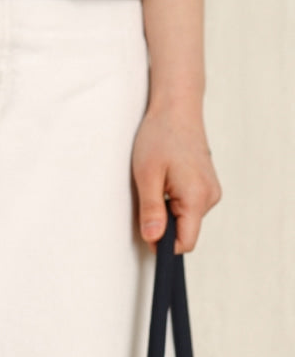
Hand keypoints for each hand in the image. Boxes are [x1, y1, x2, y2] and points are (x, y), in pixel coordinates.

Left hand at [131, 99, 220, 253]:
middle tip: (146, 200)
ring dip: (166, 212)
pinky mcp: (206, 185)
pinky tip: (164, 182)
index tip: (145, 236)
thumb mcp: (147, 176)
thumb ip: (152, 210)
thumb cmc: (159, 137)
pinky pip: (188, 207)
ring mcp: (210, 191)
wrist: (176, 109)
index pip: (185, 243)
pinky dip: (173, 202)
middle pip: (184, 233)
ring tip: (155, 185)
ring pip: (185, 220)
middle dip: (162, 226)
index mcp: (197, 197)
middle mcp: (210, 197)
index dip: (163, 247)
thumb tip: (153, 240)